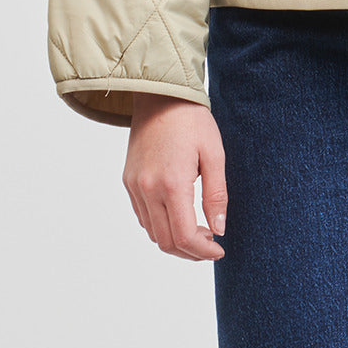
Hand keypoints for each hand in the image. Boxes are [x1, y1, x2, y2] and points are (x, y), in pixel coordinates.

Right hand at [122, 94, 227, 260]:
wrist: (161, 95)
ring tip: (199, 232)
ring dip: (175, 241)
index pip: (184, 236)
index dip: (203, 251)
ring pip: (152, 232)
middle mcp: (147, 189)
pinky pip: (142, 216)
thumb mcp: (214, 154)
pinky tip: (179, 216)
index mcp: (171, 184)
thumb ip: (216, 195)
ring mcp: (134, 186)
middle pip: (166, 241)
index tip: (219, 250)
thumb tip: (219, 229)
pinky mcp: (128, 181)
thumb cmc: (192, 120)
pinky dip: (160, 226)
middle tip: (211, 245)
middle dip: (190, 252)